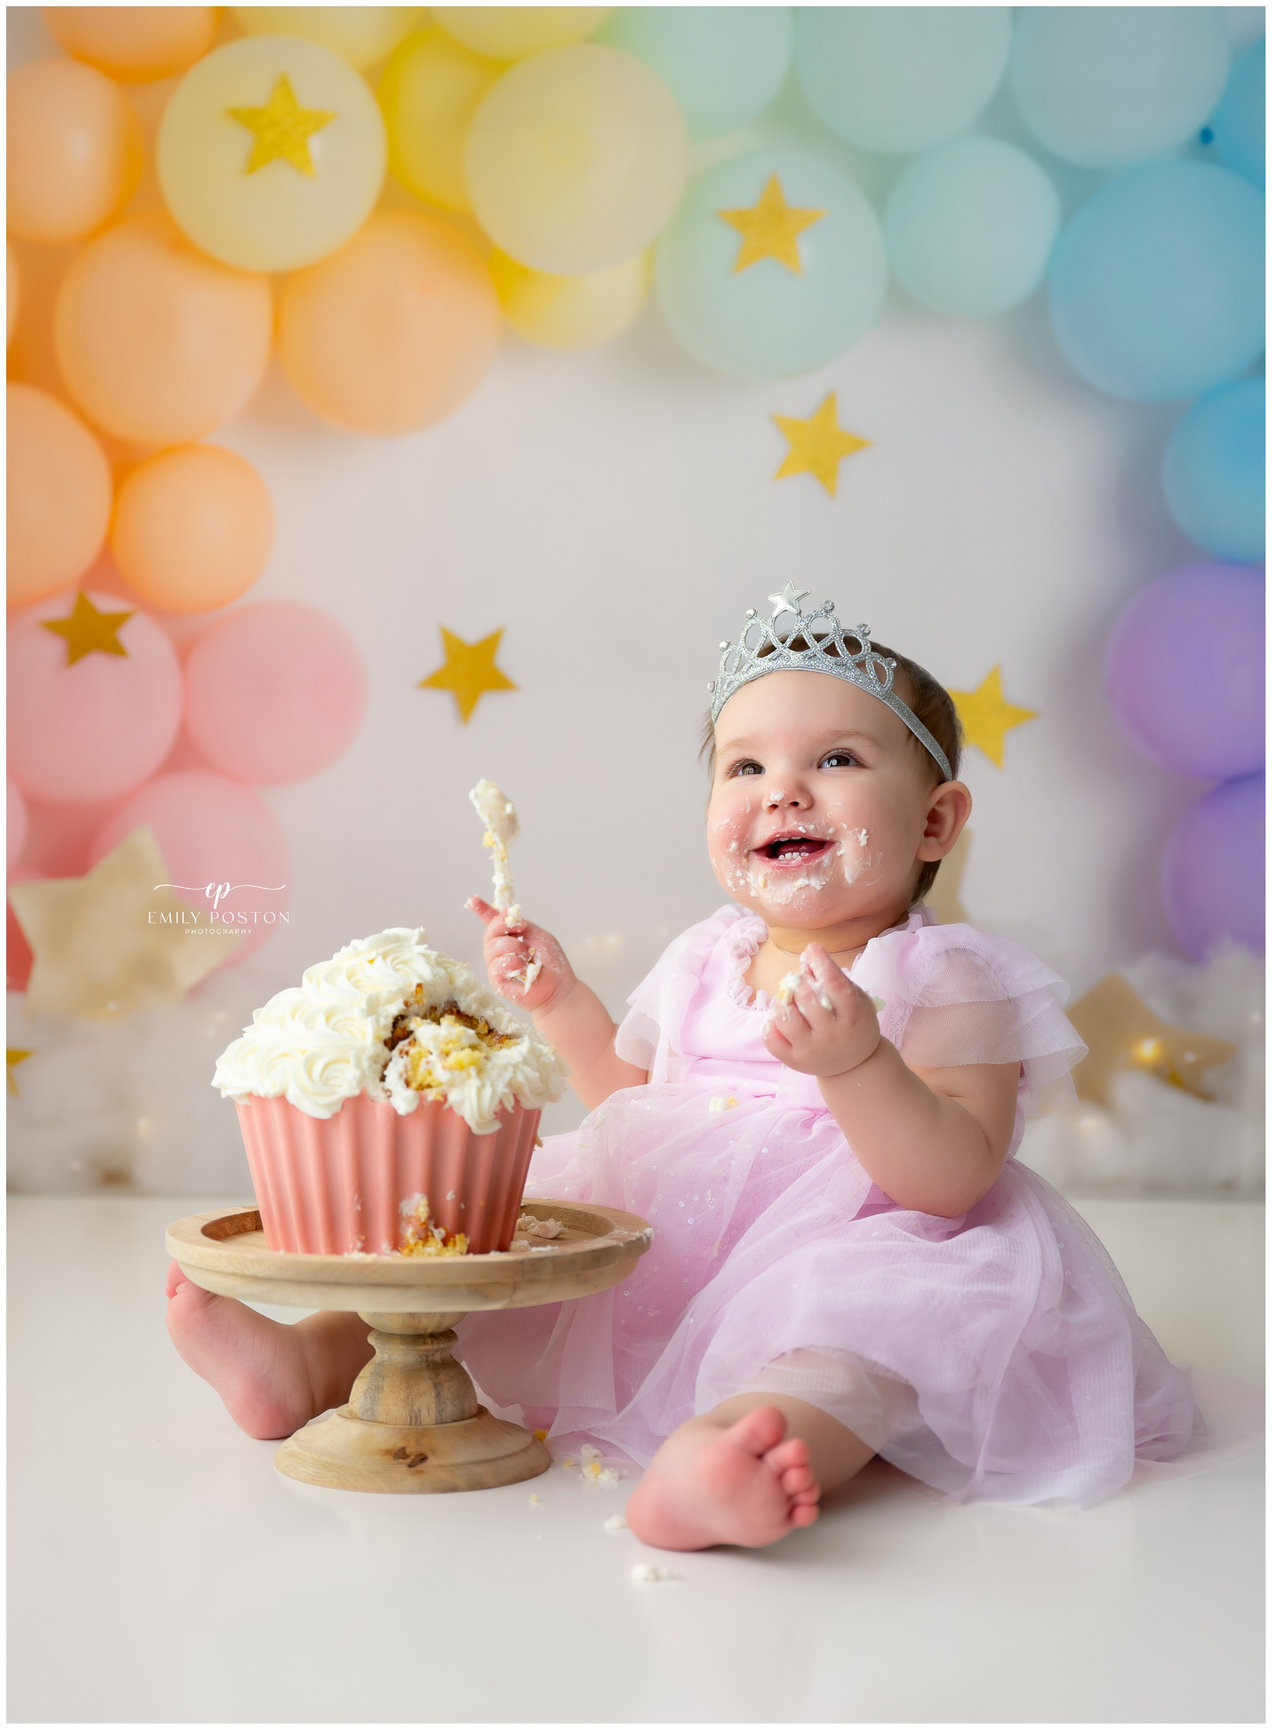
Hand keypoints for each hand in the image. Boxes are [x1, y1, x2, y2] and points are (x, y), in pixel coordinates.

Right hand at [467, 896, 574, 1013]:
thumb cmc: (550, 962)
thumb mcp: (538, 936)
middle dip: (506, 927)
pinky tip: (523, 968)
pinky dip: (513, 963)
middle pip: (490, 932)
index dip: (481, 910)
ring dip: (514, 948)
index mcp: (509, 937)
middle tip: (523, 932)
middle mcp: (498, 950)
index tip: (472, 900)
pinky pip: (497, 965)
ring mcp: (495, 965)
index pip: (491, 922)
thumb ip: (522, 924)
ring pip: (493, 947)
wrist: (558, 986)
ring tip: (528, 957)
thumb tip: (506, 913)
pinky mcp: (496, 981)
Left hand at [762, 943, 880, 1077]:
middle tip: (801, 980)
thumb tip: (806, 955)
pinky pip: (771, 1039)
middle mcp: (832, 1036)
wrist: (855, 1065)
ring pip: (785, 1018)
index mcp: (853, 1016)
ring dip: (783, 1002)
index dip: (822, 964)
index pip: (835, 986)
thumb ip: (833, 977)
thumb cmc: (853, 1022)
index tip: (813, 949)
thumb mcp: (854, 998)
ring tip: (789, 1000)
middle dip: (800, 982)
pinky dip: (771, 1024)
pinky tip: (781, 1019)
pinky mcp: (795, 1062)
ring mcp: (812, 1051)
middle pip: (807, 999)